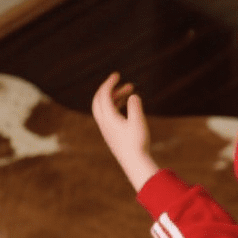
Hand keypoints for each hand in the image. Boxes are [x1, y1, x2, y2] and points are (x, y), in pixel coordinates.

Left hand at [91, 72, 158, 191]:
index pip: (104, 95)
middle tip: (120, 81)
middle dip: (109, 88)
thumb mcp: (138, 122)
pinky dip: (115, 105)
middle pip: (99, 100)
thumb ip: (135, 107)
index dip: (109, 83)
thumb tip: (133, 96)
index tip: (117, 75)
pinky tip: (127, 104)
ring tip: (130, 91)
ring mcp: (106, 129)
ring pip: (105, 107)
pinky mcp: (111, 134)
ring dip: (115, 97)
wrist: (134, 162)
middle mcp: (104, 123)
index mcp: (108, 118)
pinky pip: (108, 114)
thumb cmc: (137, 143)